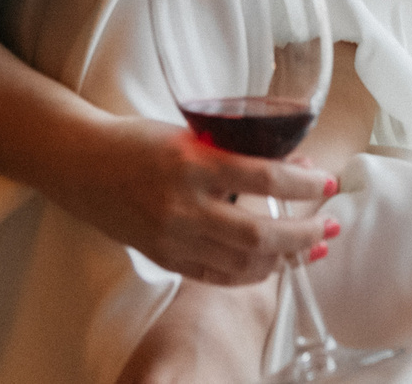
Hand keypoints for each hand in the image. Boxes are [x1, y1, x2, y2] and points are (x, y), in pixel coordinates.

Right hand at [40, 114, 336, 285]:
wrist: (82, 166)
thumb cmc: (137, 142)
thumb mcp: (188, 134)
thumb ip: (231, 152)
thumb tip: (291, 163)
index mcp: (192, 163)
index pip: (264, 177)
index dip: (303, 184)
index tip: (326, 180)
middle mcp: (184, 206)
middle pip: (261, 235)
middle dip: (305, 233)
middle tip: (329, 224)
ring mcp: (174, 239)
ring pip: (245, 265)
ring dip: (286, 259)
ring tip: (311, 247)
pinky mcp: (166, 259)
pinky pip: (219, 277)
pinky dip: (253, 274)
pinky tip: (273, 264)